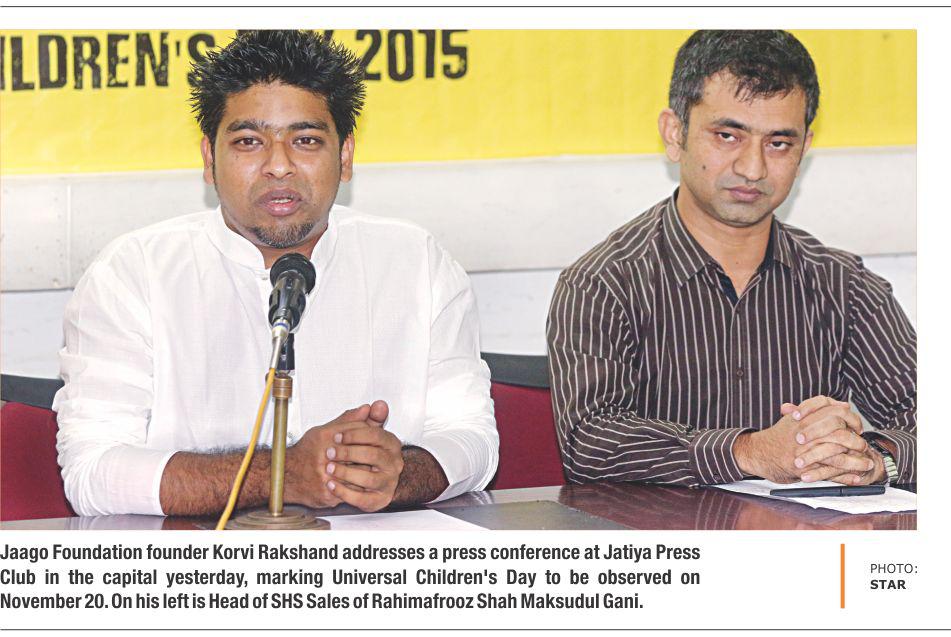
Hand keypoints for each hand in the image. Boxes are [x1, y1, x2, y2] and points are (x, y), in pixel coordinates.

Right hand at [284, 404, 379, 508]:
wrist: (286, 475)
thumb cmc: (307, 452)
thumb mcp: (325, 430)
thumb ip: (348, 420)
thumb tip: (368, 409)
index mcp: (325, 437)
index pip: (358, 430)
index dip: (369, 432)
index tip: (373, 436)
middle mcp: (324, 456)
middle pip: (361, 451)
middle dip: (371, 452)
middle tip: (377, 454)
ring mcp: (326, 476)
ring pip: (360, 472)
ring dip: (368, 470)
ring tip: (371, 467)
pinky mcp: (327, 493)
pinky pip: (352, 490)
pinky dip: (360, 485)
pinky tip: (361, 481)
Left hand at [325, 400, 405, 511]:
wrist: (364, 479)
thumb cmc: (360, 454)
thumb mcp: (358, 435)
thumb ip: (365, 419)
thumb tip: (379, 405)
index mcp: (391, 444)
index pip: (376, 435)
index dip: (354, 435)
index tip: (336, 436)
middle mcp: (394, 463)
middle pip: (373, 455)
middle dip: (348, 453)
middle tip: (329, 452)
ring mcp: (388, 483)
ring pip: (369, 479)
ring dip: (346, 473)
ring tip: (328, 468)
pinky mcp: (379, 500)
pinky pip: (362, 499)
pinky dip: (344, 492)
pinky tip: (330, 484)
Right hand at [733, 396, 864, 482]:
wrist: (758, 453)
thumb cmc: (779, 437)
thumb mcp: (795, 419)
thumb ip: (818, 411)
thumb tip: (843, 405)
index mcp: (804, 417)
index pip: (834, 411)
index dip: (850, 418)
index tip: (857, 427)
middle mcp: (804, 431)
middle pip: (838, 432)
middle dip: (855, 441)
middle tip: (863, 446)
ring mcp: (804, 449)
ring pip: (837, 453)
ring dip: (856, 460)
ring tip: (867, 464)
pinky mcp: (803, 466)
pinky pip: (830, 471)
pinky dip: (846, 475)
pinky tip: (856, 477)